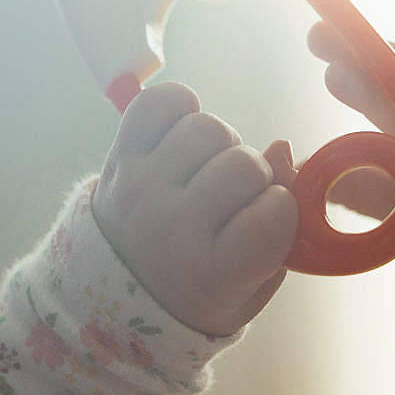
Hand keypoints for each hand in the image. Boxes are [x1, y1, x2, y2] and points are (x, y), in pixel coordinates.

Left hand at [91, 82, 298, 335]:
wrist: (112, 293)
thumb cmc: (197, 291)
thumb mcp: (249, 284)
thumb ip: (281, 227)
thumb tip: (281, 147)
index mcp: (212, 274)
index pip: (274, 213)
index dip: (282, 206)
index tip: (266, 218)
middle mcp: (172, 227)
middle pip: (244, 165)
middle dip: (254, 174)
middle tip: (235, 194)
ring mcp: (142, 187)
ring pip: (207, 128)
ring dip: (219, 143)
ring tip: (207, 167)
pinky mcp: (120, 157)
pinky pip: (159, 102)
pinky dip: (179, 107)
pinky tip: (182, 136)